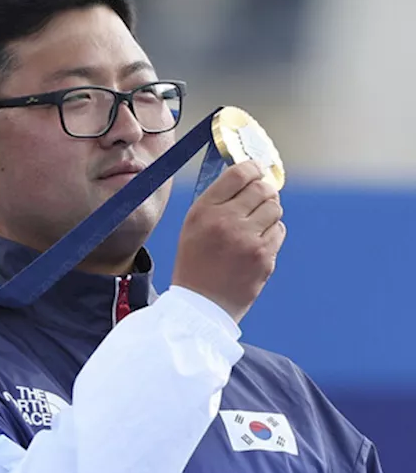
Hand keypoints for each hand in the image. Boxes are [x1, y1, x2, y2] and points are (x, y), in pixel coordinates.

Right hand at [172, 160, 286, 323]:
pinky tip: (255, 244)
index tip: (256, 170)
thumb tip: (249, 177)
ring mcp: (247, 240)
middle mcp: (226, 222)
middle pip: (262, 188)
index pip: (239, 174)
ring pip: (275, 208)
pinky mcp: (264, 257)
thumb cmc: (195, 263)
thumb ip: (217, 201)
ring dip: (268, 213)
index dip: (252, 168)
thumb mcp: (193, 226)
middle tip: (259, 197)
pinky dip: (271, 234)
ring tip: (254, 226)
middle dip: (264, 191)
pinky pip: (279, 231)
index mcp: (204, 211)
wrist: (200, 305)